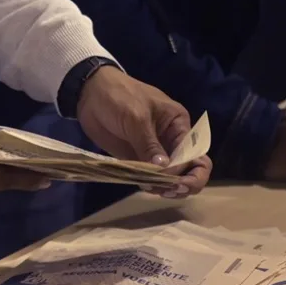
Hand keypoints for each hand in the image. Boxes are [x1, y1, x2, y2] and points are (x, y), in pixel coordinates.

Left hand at [76, 66, 211, 195]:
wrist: (90, 92)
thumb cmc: (120, 97)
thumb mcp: (137, 118)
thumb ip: (149, 145)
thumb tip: (165, 171)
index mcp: (179, 126)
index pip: (195, 154)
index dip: (188, 170)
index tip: (173, 180)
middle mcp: (171, 141)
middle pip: (190, 168)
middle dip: (186, 183)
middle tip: (170, 191)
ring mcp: (155, 152)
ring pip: (171, 177)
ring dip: (167, 187)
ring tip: (154, 189)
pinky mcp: (138, 159)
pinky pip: (151, 177)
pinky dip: (151, 185)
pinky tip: (145, 186)